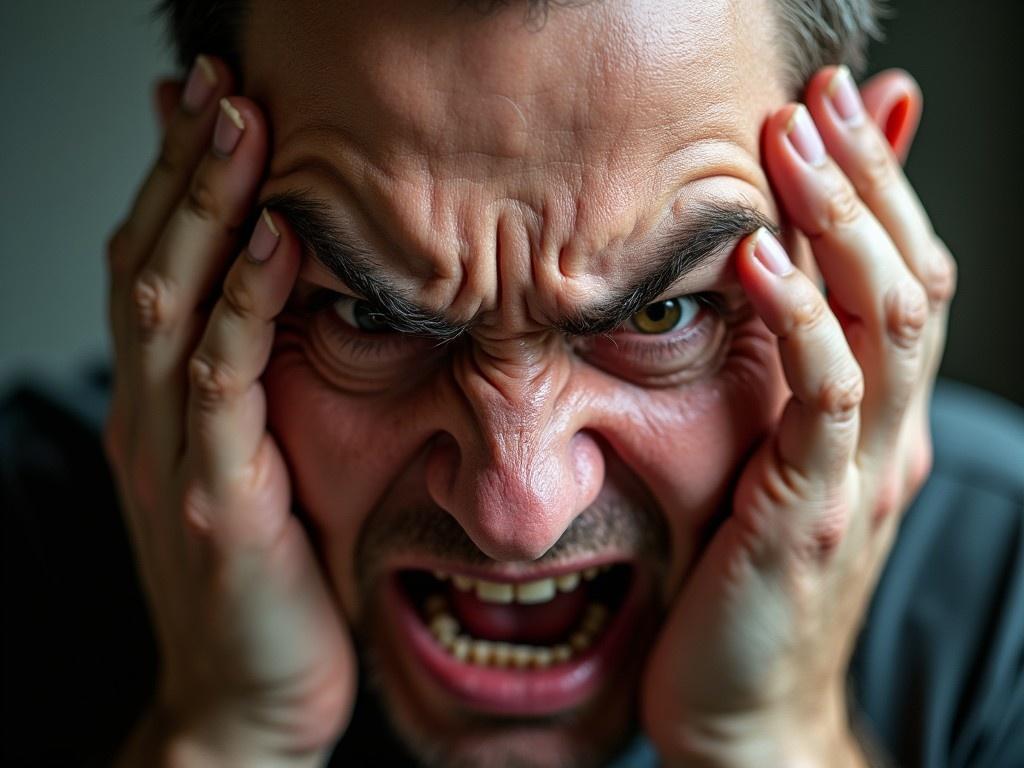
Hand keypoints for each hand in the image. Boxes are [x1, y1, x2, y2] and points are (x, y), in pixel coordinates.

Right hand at [104, 56, 354, 765]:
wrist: (249, 698)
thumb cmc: (268, 581)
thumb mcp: (254, 468)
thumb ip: (256, 391)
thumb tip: (287, 315)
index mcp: (161, 404)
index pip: (158, 264)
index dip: (178, 180)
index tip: (210, 101)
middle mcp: (150, 415)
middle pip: (154, 260)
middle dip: (189, 166)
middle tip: (224, 80)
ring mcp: (176, 455)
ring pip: (174, 303)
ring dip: (207, 207)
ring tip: (242, 124)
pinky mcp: (219, 500)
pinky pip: (222, 384)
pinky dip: (245, 306)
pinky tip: (276, 243)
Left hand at [640, 67, 954, 765]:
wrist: (746, 711)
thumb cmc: (745, 585)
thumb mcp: (772, 467)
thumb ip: (786, 381)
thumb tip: (777, 289)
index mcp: (879, 423)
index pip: (906, 279)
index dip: (883, 187)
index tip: (837, 105)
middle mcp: (885, 440)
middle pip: (908, 280)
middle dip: (868, 180)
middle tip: (819, 96)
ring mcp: (856, 478)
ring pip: (883, 325)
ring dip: (842, 225)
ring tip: (794, 145)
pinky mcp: (805, 518)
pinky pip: (821, 403)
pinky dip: (802, 323)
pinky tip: (763, 259)